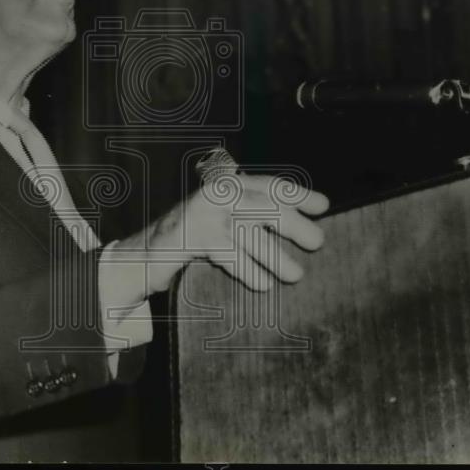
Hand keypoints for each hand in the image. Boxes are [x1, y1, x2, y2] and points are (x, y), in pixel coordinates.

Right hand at [134, 174, 328, 294]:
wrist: (146, 253)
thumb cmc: (196, 239)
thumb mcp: (225, 221)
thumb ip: (254, 217)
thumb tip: (304, 226)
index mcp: (227, 185)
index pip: (268, 184)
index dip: (297, 194)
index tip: (323, 206)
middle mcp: (215, 194)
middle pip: (262, 205)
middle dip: (292, 223)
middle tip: (317, 242)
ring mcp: (201, 214)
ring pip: (248, 233)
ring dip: (275, 256)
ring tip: (296, 275)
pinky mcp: (189, 237)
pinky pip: (227, 253)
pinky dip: (247, 270)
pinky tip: (263, 285)